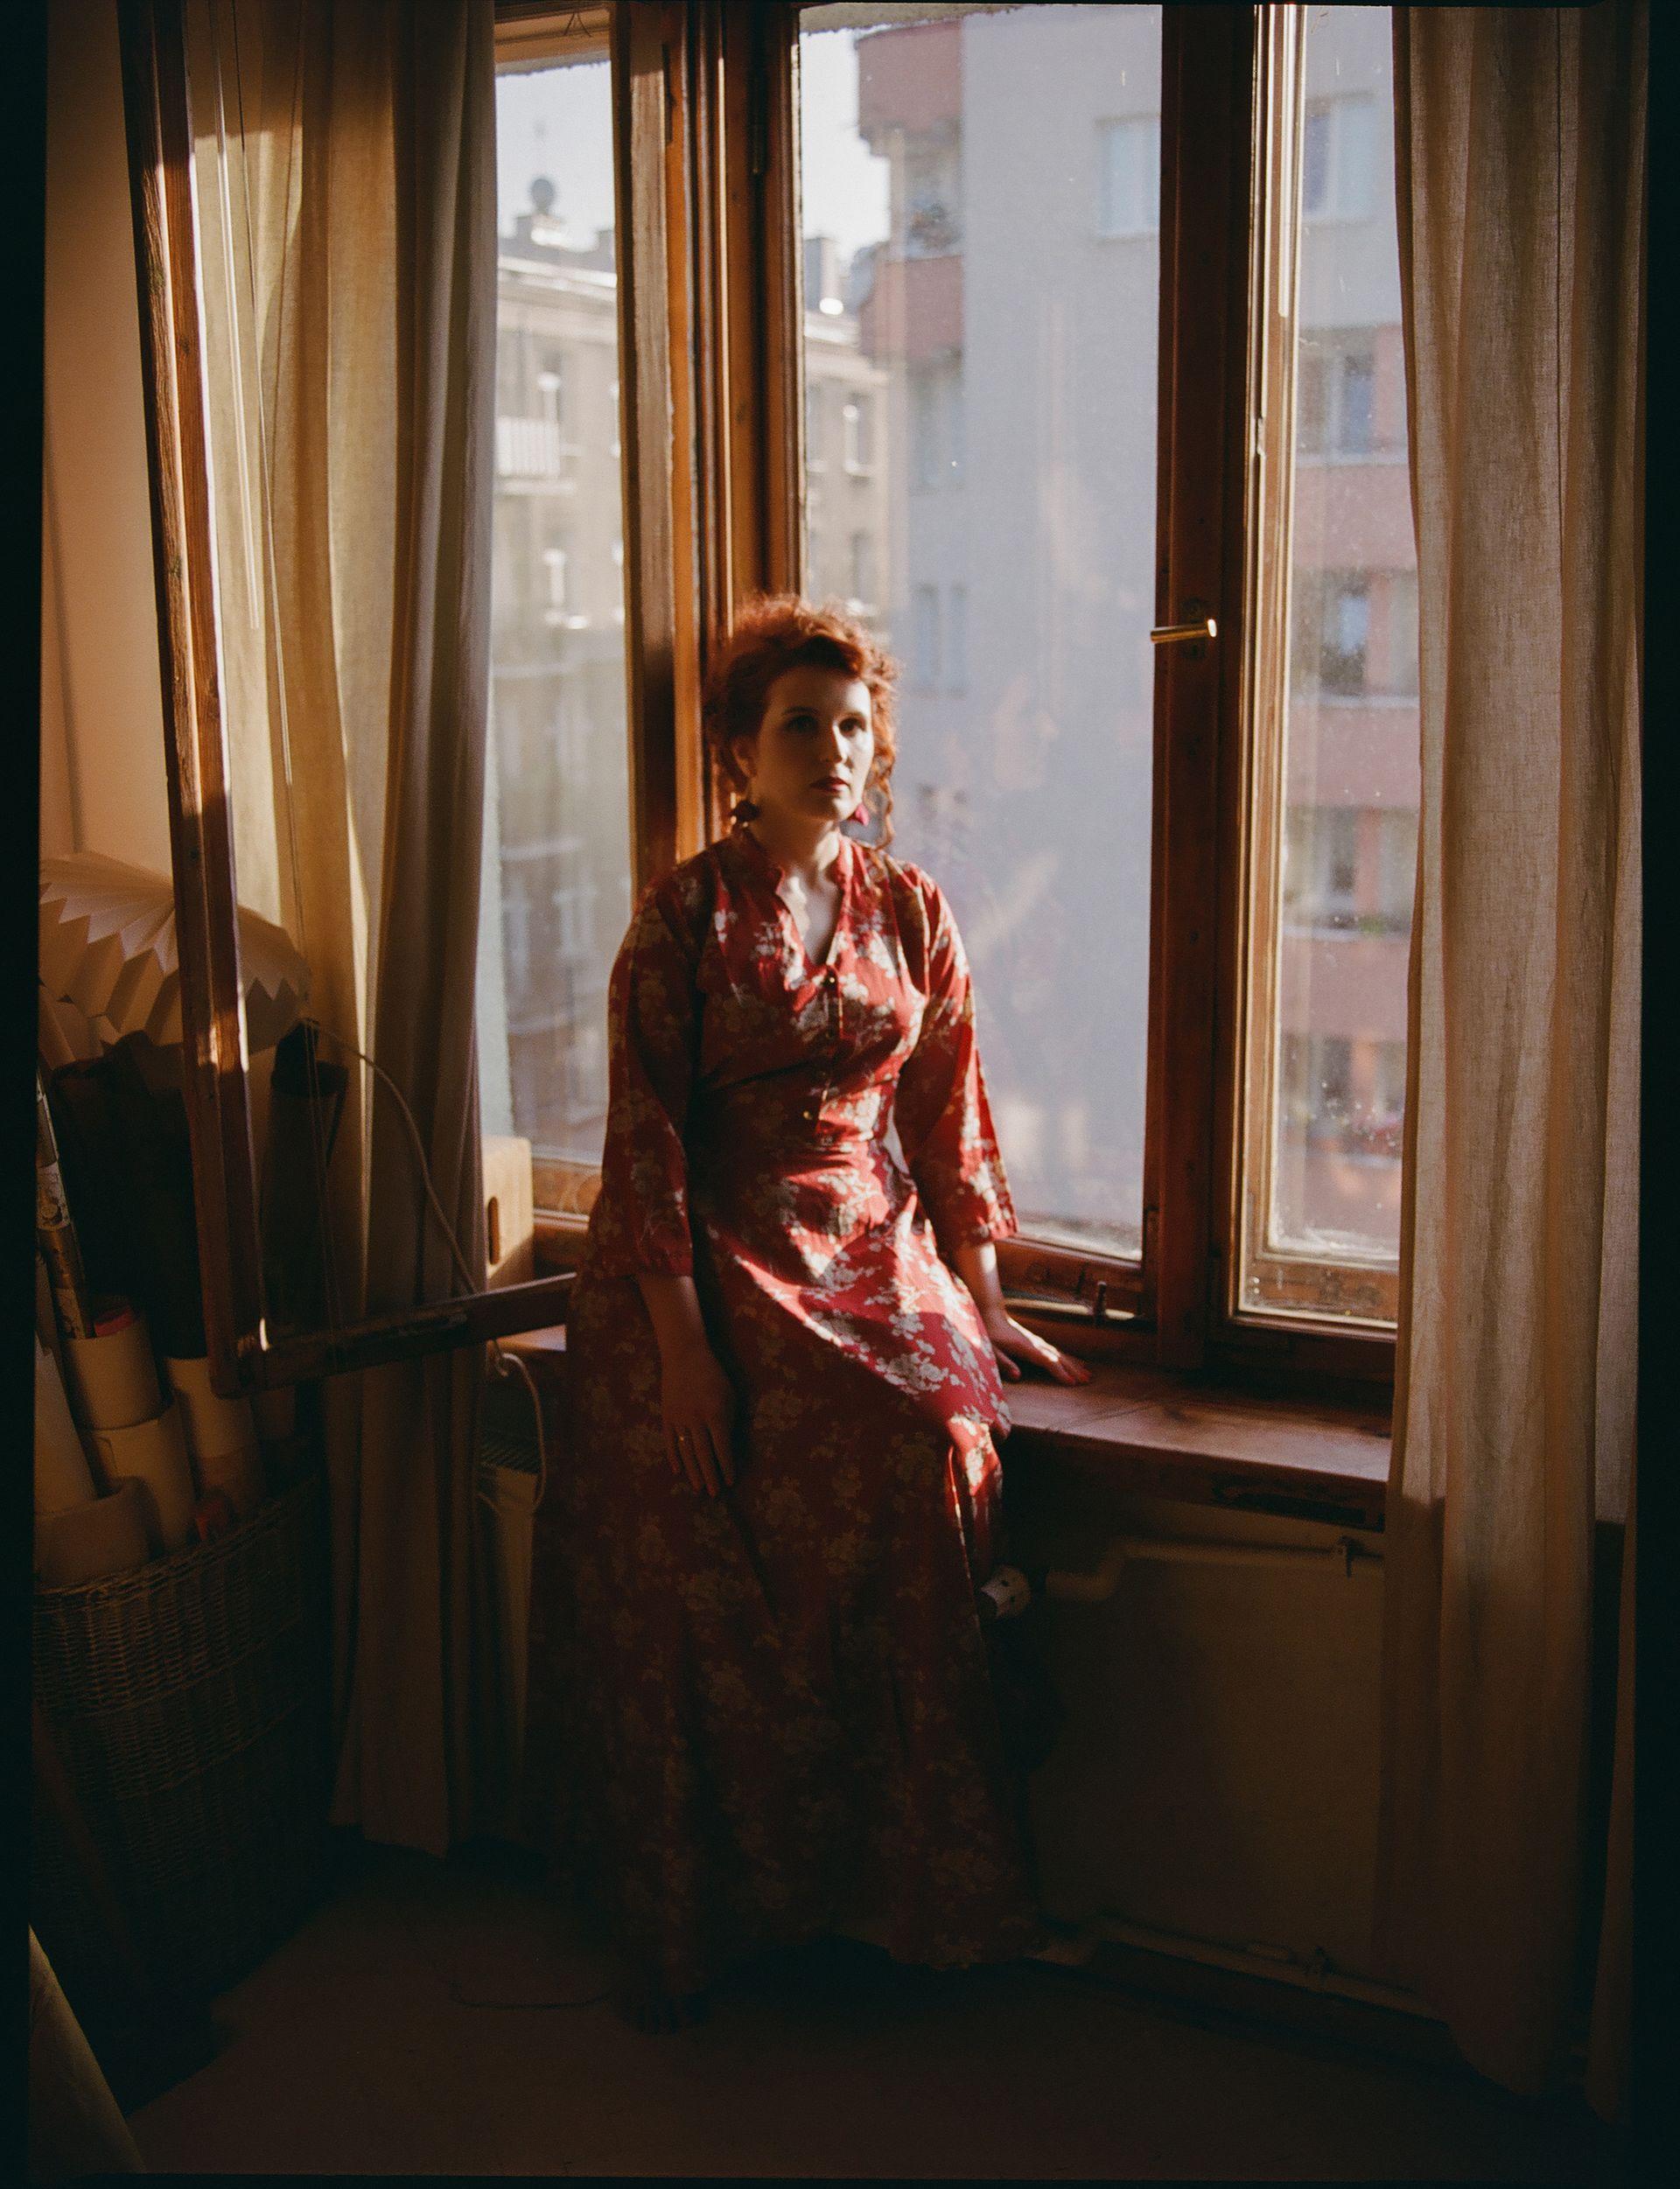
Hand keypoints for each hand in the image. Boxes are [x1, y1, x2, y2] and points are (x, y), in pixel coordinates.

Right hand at [658, 1337, 737, 1495]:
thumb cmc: (713, 1374)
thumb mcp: (729, 1394)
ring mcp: (679, 1418)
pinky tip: (678, 1471)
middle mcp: (696, 1419)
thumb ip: (729, 1420)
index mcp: (715, 1413)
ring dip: (693, 1471)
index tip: (731, 1480)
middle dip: (710, 1475)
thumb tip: (727, 1446)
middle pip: (703, 1454)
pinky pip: (670, 1442)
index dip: (727, 1466)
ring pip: (686, 1451)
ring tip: (698, 1487)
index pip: (722, 1447)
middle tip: (714, 1493)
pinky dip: (674, 1457)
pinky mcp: (666, 1416)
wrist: (685, 1355)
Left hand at [981, 1307, 1092, 1386]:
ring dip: (1074, 1365)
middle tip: (1087, 1381)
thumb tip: (1018, 1376)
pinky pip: (1057, 1352)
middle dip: (1073, 1370)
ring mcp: (1038, 1342)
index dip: (1059, 1372)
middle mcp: (1036, 1344)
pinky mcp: (1038, 1342)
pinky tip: (1077, 1363)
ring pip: (1060, 1354)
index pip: (1047, 1361)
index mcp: (1026, 1348)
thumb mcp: (992, 1350)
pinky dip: (1069, 1358)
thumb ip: (1005, 1363)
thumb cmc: (990, 1335)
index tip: (1071, 1382)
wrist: (992, 1315)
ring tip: (1088, 1375)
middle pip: (1058, 1358)